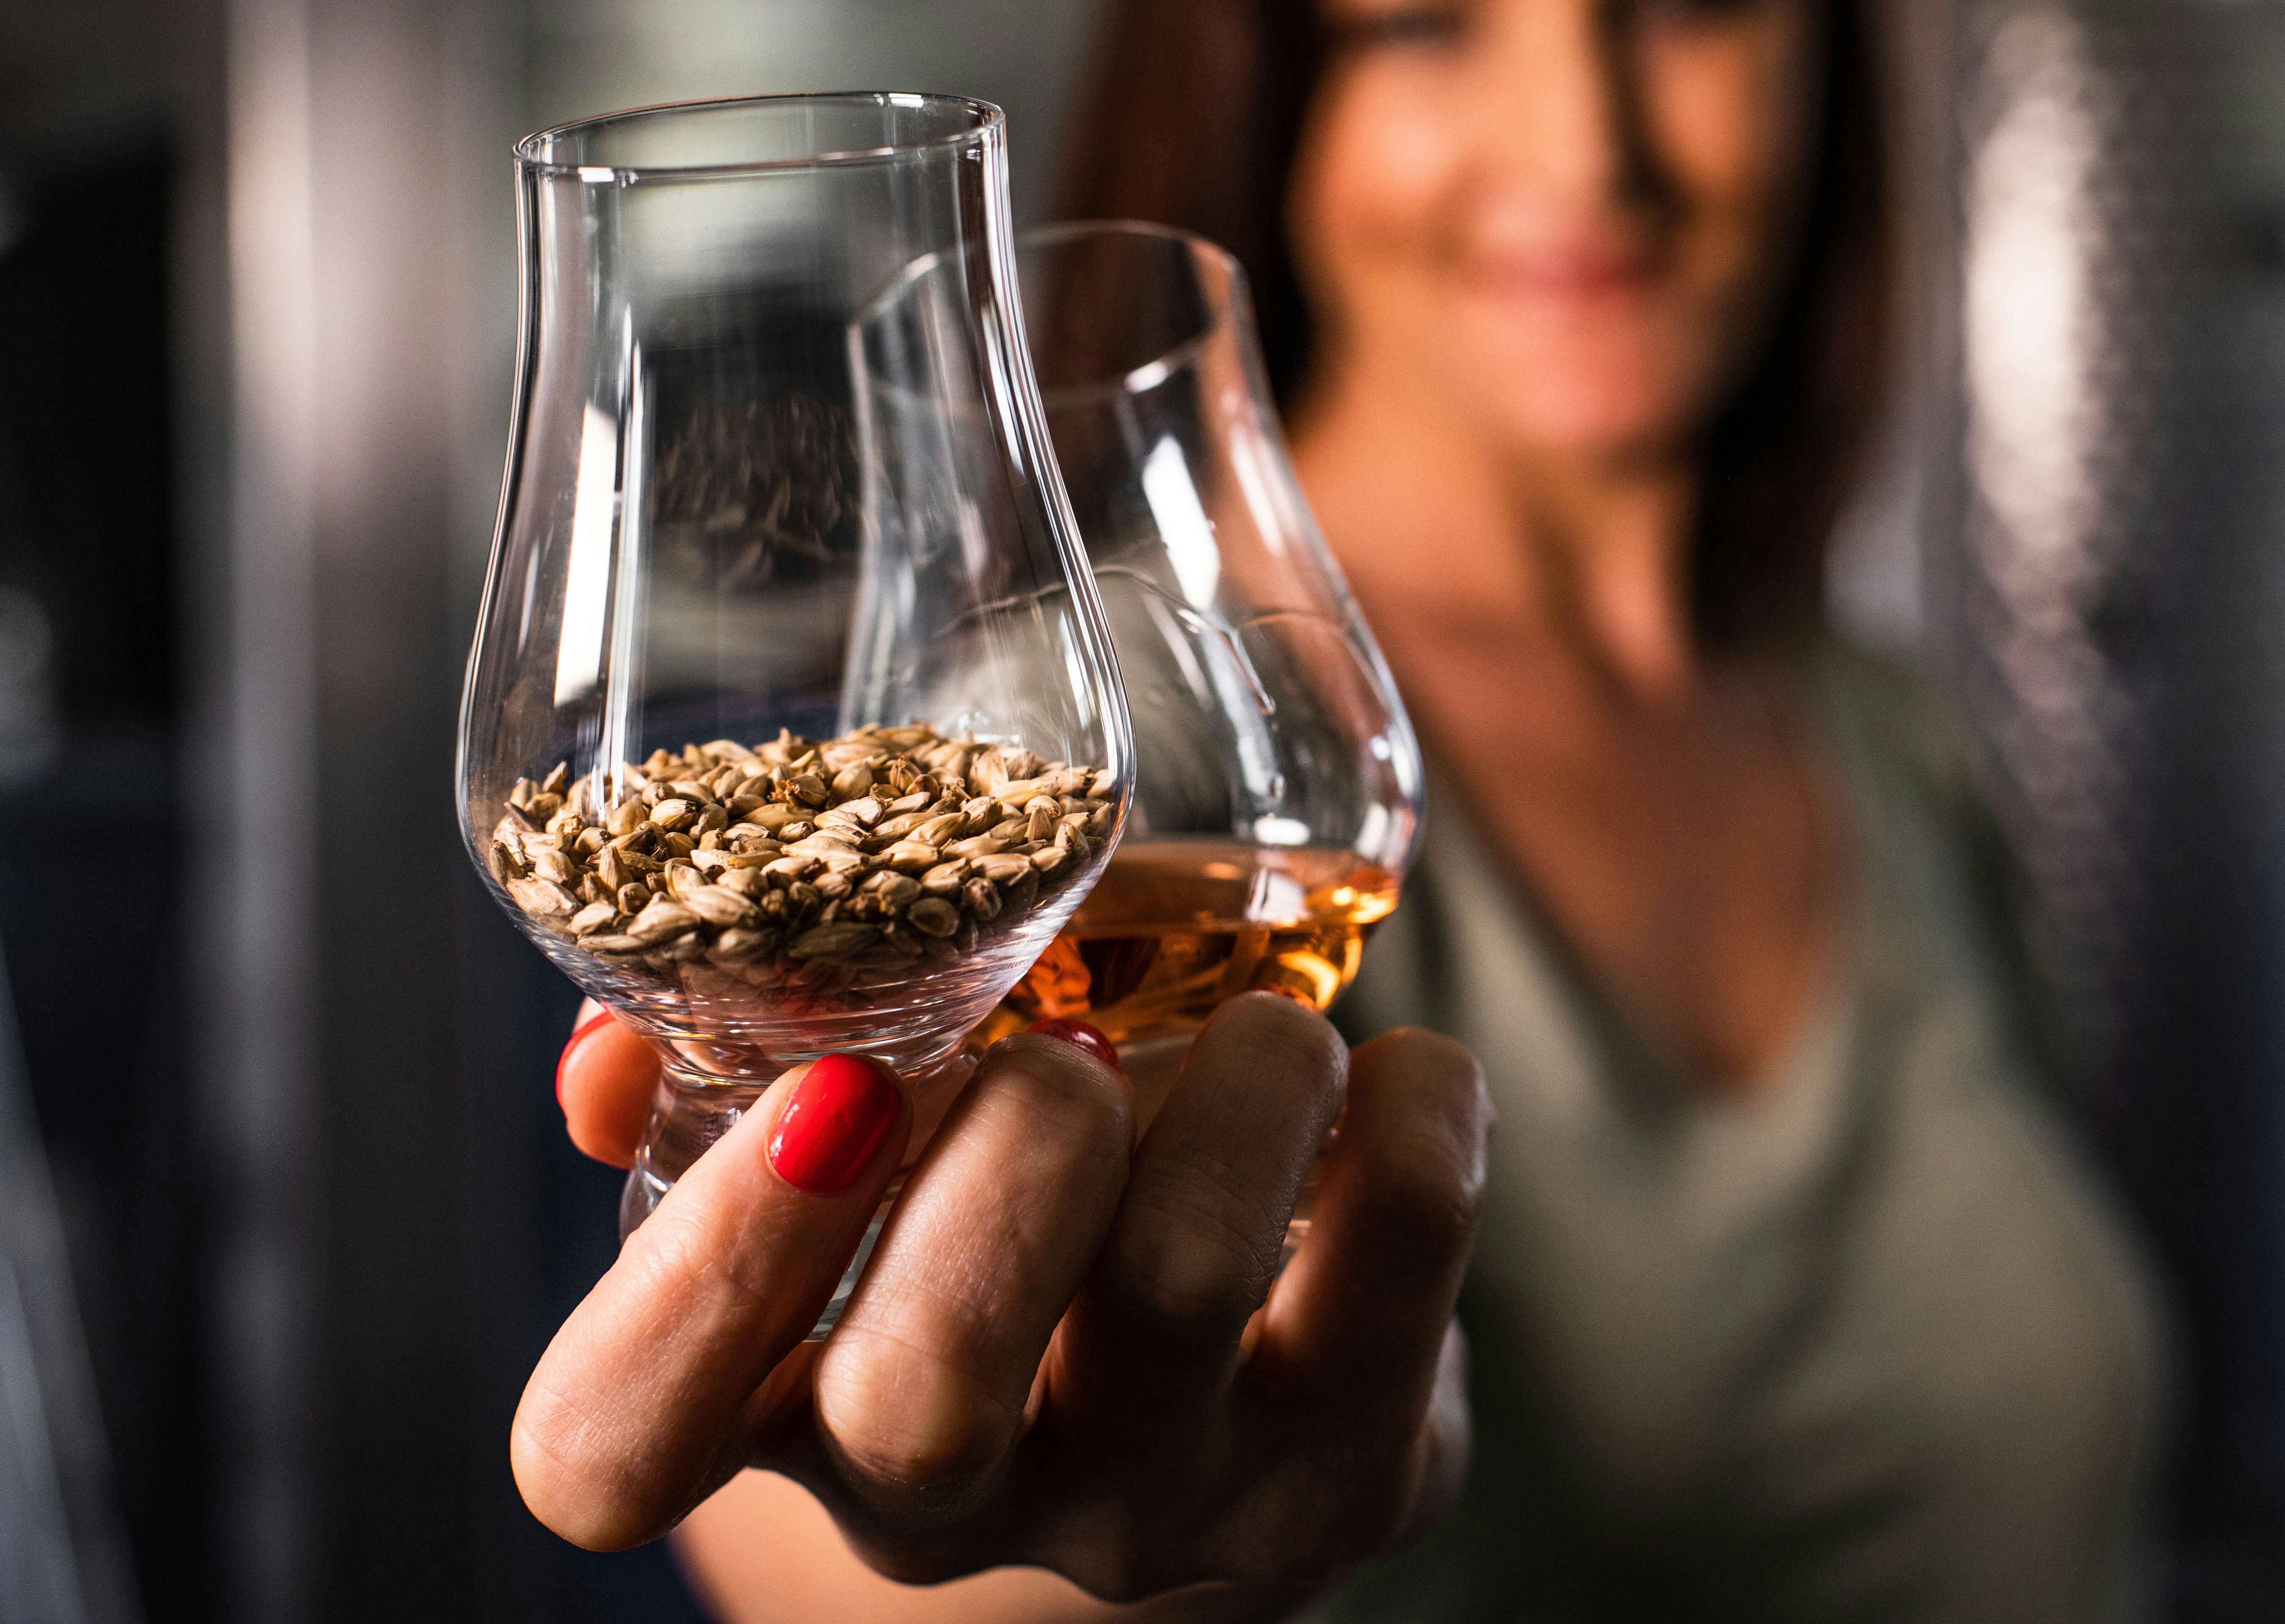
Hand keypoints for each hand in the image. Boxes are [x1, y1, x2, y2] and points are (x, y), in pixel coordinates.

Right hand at [516, 995, 1485, 1606]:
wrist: (1209, 1449)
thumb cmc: (991, 1270)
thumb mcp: (842, 1205)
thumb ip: (717, 1097)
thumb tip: (609, 1045)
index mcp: (776, 1418)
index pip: (618, 1447)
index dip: (690, 1273)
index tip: (822, 1099)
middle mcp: (949, 1504)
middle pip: (921, 1385)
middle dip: (1005, 1150)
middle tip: (1071, 1055)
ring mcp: (1159, 1512)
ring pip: (1184, 1282)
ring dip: (1235, 1082)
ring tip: (1266, 1032)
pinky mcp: (1349, 1483)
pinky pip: (1403, 1249)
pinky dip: (1415, 1106)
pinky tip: (1392, 1073)